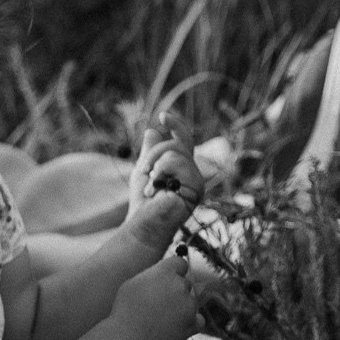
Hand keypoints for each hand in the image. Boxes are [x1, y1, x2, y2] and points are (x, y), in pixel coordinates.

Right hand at [110, 253, 199, 339]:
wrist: (127, 338)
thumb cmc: (125, 310)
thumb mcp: (133, 282)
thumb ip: (154, 274)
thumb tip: (166, 273)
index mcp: (166, 272)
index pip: (181, 263)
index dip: (174, 271)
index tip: (165, 280)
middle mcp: (181, 286)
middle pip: (186, 283)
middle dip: (175, 290)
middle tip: (157, 303)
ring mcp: (189, 306)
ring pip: (192, 301)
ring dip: (182, 306)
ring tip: (160, 318)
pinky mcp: (193, 324)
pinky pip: (198, 319)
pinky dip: (190, 322)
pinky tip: (175, 326)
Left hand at [124, 112, 203, 248]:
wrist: (143, 224)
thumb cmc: (143, 203)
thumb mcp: (144, 172)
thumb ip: (150, 153)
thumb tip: (152, 131)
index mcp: (183, 168)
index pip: (184, 141)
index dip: (176, 126)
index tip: (162, 116)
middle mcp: (193, 173)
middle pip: (176, 144)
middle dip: (154, 154)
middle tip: (144, 171)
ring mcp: (197, 180)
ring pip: (176, 152)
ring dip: (155, 165)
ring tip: (151, 185)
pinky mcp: (196, 188)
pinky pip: (176, 163)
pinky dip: (160, 173)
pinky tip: (157, 191)